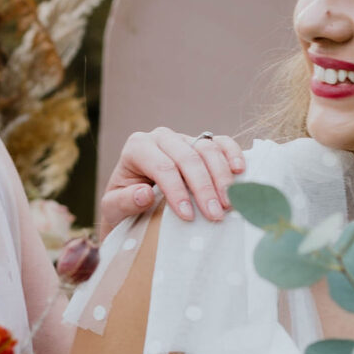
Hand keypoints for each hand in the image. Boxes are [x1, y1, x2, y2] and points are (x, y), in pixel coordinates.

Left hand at [99, 129, 245, 230]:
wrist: (134, 201)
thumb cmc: (123, 205)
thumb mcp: (113, 208)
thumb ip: (124, 202)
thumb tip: (145, 194)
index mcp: (137, 147)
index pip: (162, 166)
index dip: (177, 191)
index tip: (189, 216)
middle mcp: (161, 137)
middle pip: (188, 157)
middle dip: (203, 187)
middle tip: (215, 214)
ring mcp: (184, 138)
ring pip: (207, 148)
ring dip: (221, 177)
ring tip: (228, 203)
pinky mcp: (202, 143)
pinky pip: (221, 142)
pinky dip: (233, 154)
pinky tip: (240, 172)